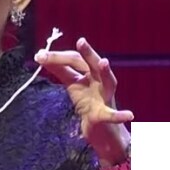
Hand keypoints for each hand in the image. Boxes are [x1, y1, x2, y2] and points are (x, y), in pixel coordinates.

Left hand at [35, 37, 132, 162]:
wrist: (99, 128)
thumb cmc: (86, 101)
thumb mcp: (73, 83)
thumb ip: (60, 70)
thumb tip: (41, 55)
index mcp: (91, 73)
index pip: (76, 60)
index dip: (59, 57)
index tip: (40, 55)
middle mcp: (100, 81)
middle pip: (94, 65)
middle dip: (88, 53)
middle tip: (81, 41)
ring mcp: (105, 97)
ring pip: (108, 83)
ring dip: (106, 72)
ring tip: (104, 62)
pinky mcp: (105, 115)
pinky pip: (112, 115)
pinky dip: (120, 115)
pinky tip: (129, 115)